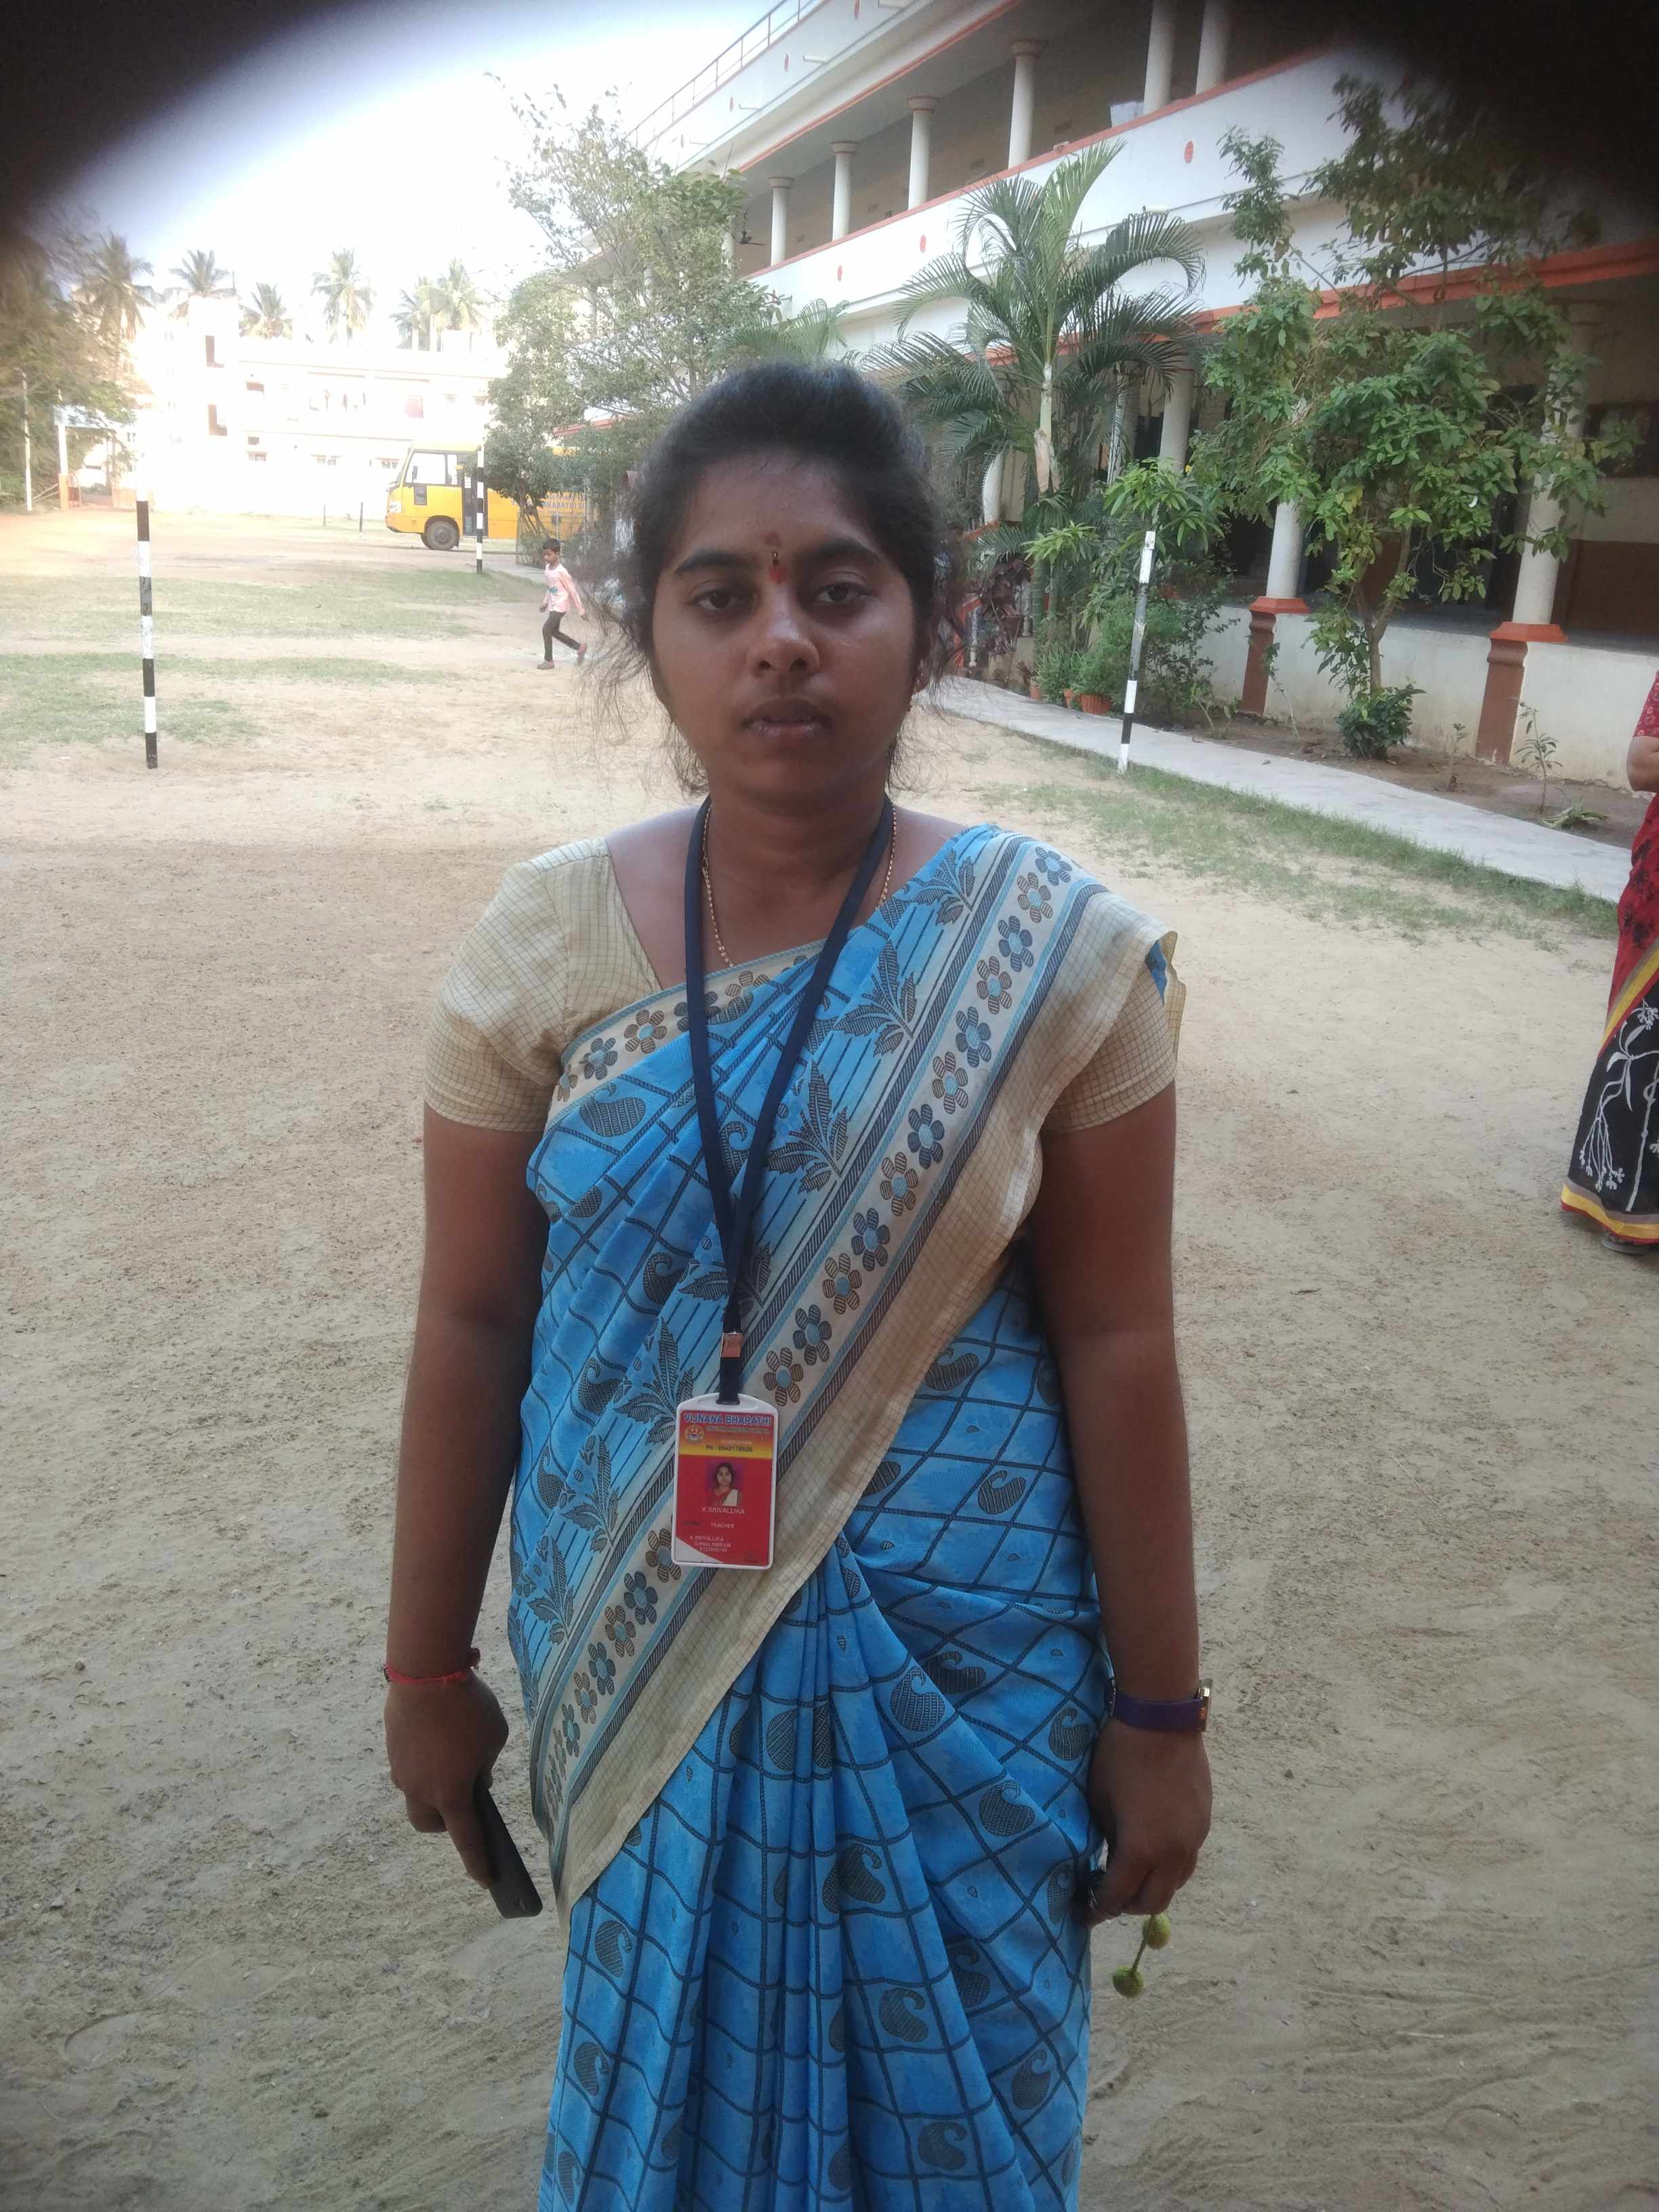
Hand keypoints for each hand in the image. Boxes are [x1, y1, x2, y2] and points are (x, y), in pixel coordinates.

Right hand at [384, 1672, 509, 1885]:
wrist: (425, 1671)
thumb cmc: (468, 1706)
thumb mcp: (494, 1737)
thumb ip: (485, 1766)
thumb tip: (473, 1778)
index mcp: (450, 1793)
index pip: (466, 1839)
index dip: (477, 1862)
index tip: (487, 1880)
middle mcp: (420, 1789)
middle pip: (430, 1823)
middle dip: (446, 1822)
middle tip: (465, 1801)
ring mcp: (402, 1769)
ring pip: (416, 1794)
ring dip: (432, 1789)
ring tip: (452, 1762)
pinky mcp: (393, 1748)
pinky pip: (410, 1766)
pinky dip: (425, 1763)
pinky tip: (438, 1741)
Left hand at [1081, 1721, 1210, 1923]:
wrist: (1162, 1718)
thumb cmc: (1119, 1756)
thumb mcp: (1100, 1801)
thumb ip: (1106, 1840)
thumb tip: (1107, 1861)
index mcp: (1142, 1849)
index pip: (1118, 1896)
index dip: (1098, 1909)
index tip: (1084, 1914)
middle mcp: (1173, 1853)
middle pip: (1152, 1902)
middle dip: (1126, 1906)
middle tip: (1106, 1896)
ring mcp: (1194, 1839)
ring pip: (1175, 1884)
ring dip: (1151, 1889)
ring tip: (1130, 1876)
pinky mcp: (1203, 1823)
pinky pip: (1186, 1861)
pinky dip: (1168, 1868)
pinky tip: (1152, 1852)